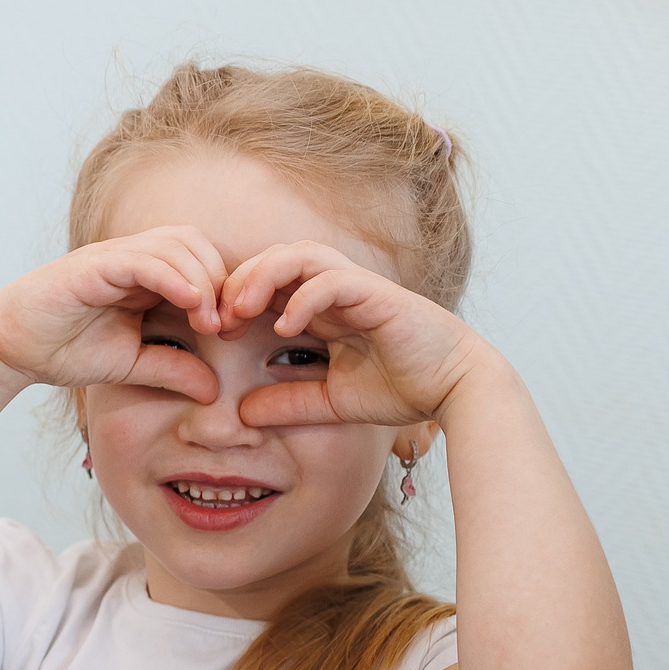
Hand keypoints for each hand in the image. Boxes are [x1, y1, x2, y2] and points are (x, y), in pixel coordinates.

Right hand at [0, 227, 226, 402]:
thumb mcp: (130, 364)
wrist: (9, 349)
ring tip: (209, 322)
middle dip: (220, 281)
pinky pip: (144, 259)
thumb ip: (172, 369)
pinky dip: (173, 276)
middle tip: (225, 326)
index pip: (201, 262)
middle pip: (197, 244)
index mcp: (145, 276)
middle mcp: (133, 258)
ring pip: (177, 245)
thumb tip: (215, 392)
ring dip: (202, 280)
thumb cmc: (61, 350)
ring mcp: (113, 257)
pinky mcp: (93, 265)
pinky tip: (189, 302)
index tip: (233, 332)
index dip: (224, 290)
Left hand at [220, 241, 494, 426]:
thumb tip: (241, 414)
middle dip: (237, 282)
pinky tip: (284, 327)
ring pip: (300, 255)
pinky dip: (303, 298)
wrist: (456, 389)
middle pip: (274, 258)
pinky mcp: (379, 296)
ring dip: (262, 277)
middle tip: (215, 318)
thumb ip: (288, 403)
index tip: (212, 331)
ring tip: (240, 311)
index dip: (233, 299)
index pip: (267, 283)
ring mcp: (357, 288)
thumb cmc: (402, 389)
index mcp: (323, 308)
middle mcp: (336, 290)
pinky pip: (333, 280)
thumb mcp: (329, 402)